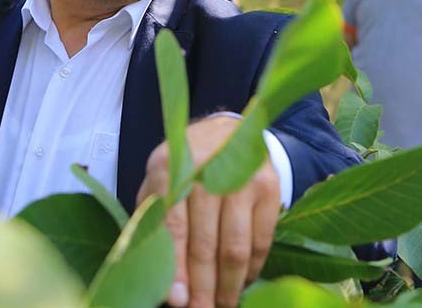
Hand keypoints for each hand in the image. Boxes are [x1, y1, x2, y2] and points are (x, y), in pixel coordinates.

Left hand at [136, 116, 279, 307]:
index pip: (173, 228)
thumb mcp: (159, 180)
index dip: (176, 268)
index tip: (176, 301)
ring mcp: (242, 178)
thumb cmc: (184, 164)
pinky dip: (252, 269)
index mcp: (171, 167)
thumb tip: (156, 278)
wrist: (226, 130)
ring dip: (228, 286)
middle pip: (205, 244)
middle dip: (202, 287)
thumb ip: (152, 220)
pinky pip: (261, 241)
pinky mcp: (269, 187)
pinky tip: (241, 282)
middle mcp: (207, 170)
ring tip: (222, 305)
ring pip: (235, 248)